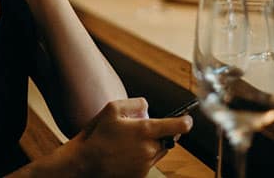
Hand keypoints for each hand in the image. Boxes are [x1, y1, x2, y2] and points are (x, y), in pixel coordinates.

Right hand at [71, 98, 192, 177]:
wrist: (85, 164)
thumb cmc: (97, 135)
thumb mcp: (113, 108)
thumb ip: (136, 103)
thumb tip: (148, 108)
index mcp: (145, 131)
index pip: (178, 126)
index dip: (185, 121)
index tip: (187, 119)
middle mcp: (149, 149)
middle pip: (168, 139)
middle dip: (160, 132)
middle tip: (140, 129)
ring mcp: (145, 165)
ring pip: (159, 151)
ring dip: (152, 144)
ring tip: (129, 141)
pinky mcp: (140, 175)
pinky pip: (149, 162)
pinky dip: (143, 156)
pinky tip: (126, 152)